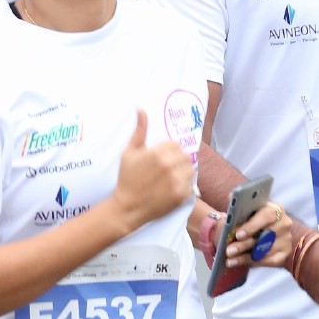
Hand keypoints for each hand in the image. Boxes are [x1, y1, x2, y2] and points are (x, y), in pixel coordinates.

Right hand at [112, 110, 196, 231]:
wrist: (127, 208)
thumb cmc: (126, 179)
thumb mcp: (129, 153)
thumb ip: (139, 131)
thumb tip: (141, 110)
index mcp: (157, 152)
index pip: (175, 144)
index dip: (169, 152)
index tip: (161, 160)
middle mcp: (169, 165)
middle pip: (184, 156)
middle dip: (177, 162)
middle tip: (166, 171)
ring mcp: (176, 181)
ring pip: (191, 170)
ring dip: (184, 173)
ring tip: (172, 179)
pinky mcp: (180, 195)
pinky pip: (191, 186)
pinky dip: (185, 188)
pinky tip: (172, 190)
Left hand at [224, 201, 293, 271]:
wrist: (258, 232)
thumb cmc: (250, 220)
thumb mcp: (245, 211)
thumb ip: (240, 205)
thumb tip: (232, 196)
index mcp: (276, 208)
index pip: (267, 215)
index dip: (252, 226)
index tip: (238, 234)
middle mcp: (284, 223)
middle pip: (265, 236)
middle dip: (244, 244)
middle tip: (229, 251)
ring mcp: (286, 239)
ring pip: (264, 250)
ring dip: (245, 256)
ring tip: (229, 259)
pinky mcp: (285, 253)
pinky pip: (268, 261)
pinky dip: (252, 262)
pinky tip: (237, 263)